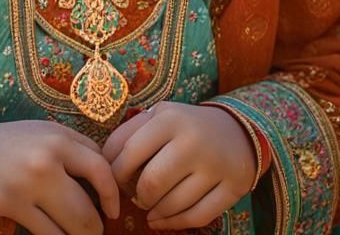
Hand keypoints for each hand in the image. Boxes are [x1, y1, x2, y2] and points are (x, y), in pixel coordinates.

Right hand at [0, 118, 119, 234]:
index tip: (112, 209)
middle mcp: (48, 156)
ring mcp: (29, 182)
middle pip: (90, 205)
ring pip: (73, 224)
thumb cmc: (7, 144)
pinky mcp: (11, 204)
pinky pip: (48, 234)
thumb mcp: (41, 134)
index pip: (101, 167)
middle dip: (97, 227)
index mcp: (59, 136)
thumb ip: (72, 149)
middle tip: (95, 233)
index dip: (112, 193)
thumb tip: (105, 179)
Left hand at [101, 102, 255, 229]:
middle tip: (135, 196)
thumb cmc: (185, 125)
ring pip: (173, 204)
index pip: (129, 153)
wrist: (236, 130)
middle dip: (137, 196)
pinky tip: (161, 219)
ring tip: (148, 206)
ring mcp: (215, 166)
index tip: (114, 180)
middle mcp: (192, 141)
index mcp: (169, 118)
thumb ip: (130, 133)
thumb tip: (103, 164)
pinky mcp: (233, 188)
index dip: (115, 173)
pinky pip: (197, 217)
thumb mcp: (159, 116)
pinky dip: (174, 223)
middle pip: (151, 183)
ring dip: (154, 211)